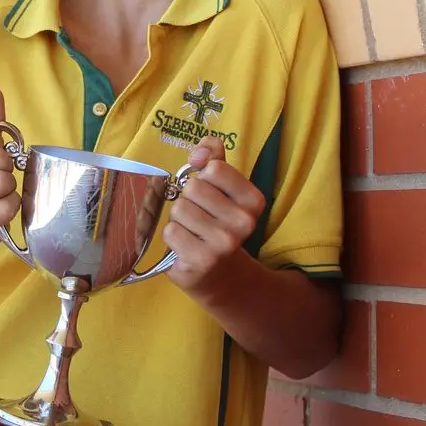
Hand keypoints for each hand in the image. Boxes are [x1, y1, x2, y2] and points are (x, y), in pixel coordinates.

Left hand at [164, 135, 265, 295]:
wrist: (220, 274)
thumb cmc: (215, 222)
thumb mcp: (221, 187)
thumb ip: (213, 157)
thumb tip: (200, 152)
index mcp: (253, 200)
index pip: (214, 168)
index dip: (203, 177)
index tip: (209, 193)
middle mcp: (244, 222)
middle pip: (193, 188)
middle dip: (188, 199)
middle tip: (198, 216)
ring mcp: (224, 243)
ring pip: (179, 209)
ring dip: (178, 219)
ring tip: (191, 231)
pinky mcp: (202, 260)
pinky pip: (171, 231)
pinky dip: (172, 237)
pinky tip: (185, 246)